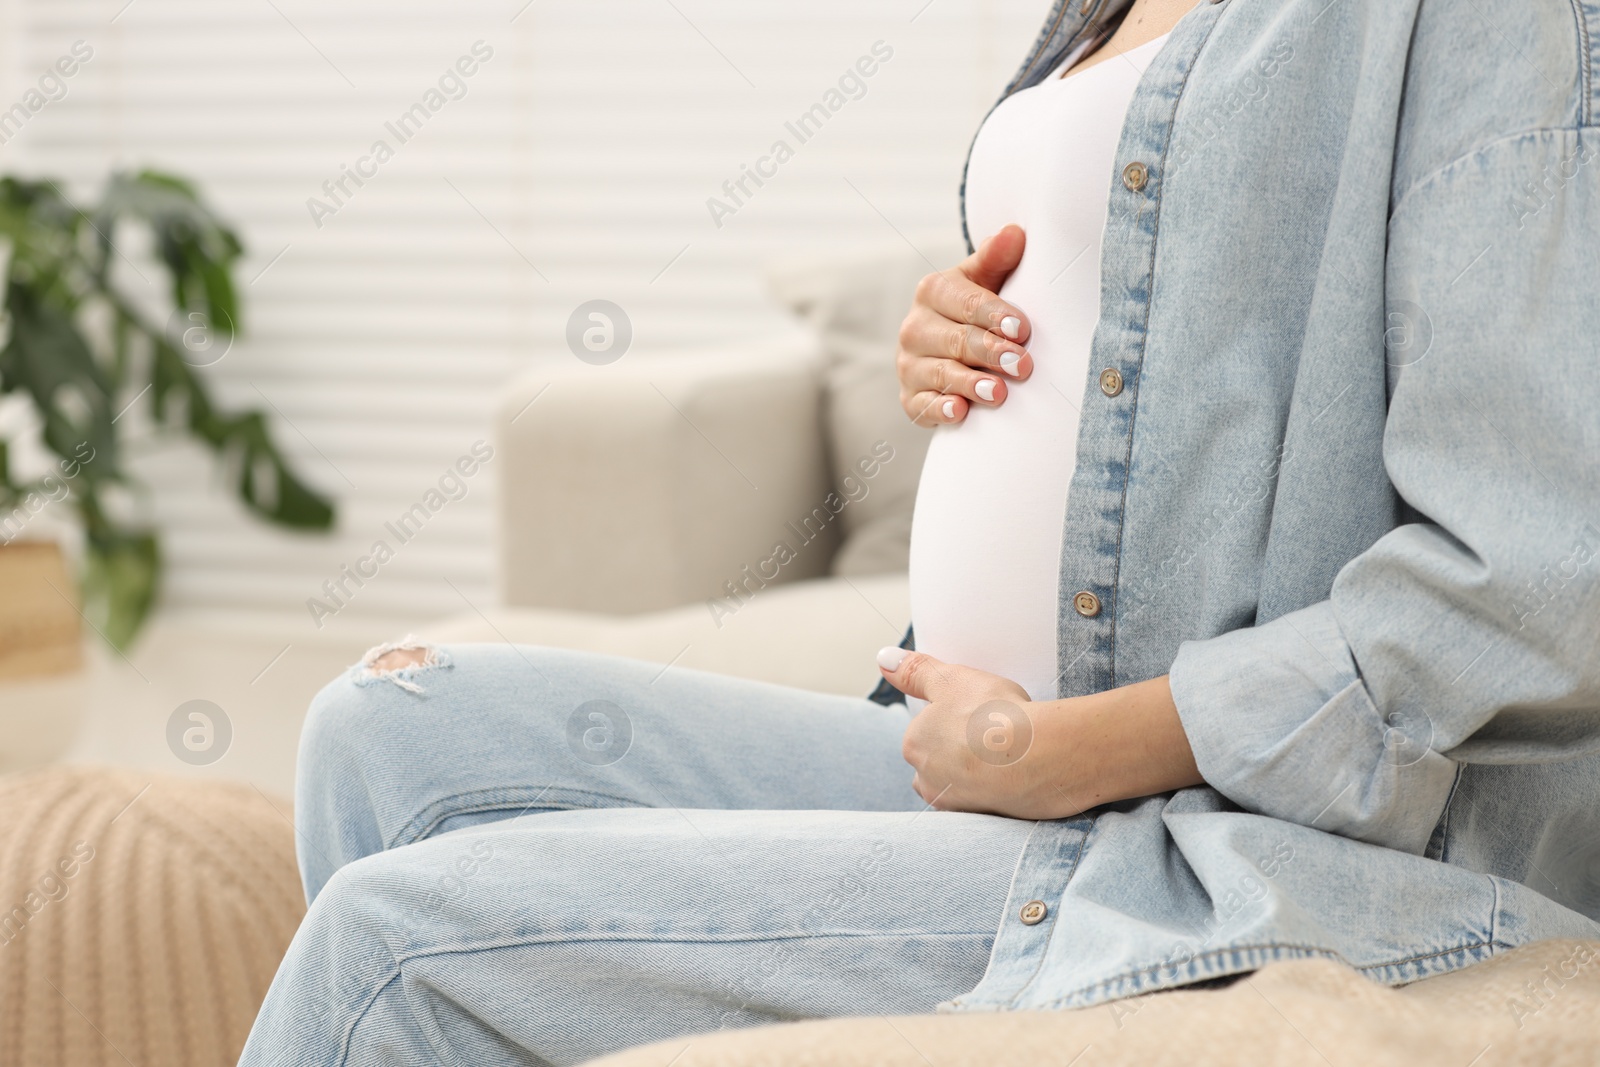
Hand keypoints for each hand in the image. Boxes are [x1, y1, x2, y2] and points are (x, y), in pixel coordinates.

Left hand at [877, 647, 1204, 819]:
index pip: (925, 732)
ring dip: (980, 773)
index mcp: (913, 746)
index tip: (977, 713)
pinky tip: (1019, 775)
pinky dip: (1000, 790)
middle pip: (940, 762)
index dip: (954, 720)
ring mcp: (957, 807)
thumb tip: (884, 659)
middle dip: (962, 750)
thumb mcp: (951, 679)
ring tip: (1009, 755)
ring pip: (962, 785)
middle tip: (994, 732)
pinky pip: (988, 802)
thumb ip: (916, 671)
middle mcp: (927, 782)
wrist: (1042, 759)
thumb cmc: (993, 715)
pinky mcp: (987, 823)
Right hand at [895, 225, 1032, 426]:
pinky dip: (940, 409)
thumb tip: (1015, 232)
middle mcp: (914, 327)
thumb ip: (997, 259)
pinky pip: (922, 405)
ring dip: (969, 383)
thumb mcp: (984, 281)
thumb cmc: (973, 311)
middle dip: (990, 353)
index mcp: (932, 291)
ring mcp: (909, 364)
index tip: (1021, 329)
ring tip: (998, 392)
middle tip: (1022, 365)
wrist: (948, 349)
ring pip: (940, 373)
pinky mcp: (909, 398)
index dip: (995, 315)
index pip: (967, 302)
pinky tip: (960, 411)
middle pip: (956, 340)